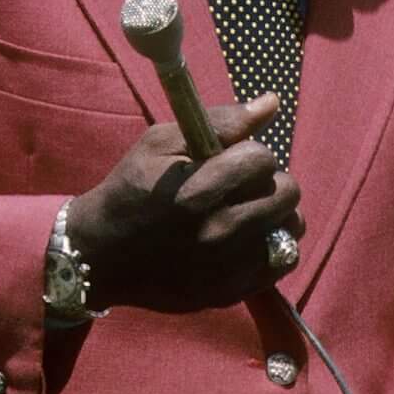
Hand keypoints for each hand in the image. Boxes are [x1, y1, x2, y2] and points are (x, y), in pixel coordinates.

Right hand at [65, 94, 301, 313]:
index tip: (232, 160)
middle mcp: (218, 231)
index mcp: (197, 190)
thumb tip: (272, 102)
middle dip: (268, 181)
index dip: (250, 153)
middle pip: (287, 192)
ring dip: (276, 213)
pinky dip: (274, 244)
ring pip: (292, 227)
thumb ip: (221, 122)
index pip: (262, 159)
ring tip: (247, 211)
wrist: (100, 255)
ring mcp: (228, 267)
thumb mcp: (161, 143)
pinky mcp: (231, 291)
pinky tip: (248, 238)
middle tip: (242, 186)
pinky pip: (284, 260)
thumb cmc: (131, 189)